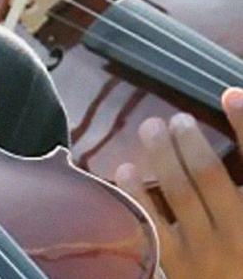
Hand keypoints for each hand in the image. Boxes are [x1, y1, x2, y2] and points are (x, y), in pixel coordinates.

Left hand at [115, 88, 242, 278]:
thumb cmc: (240, 254)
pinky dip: (135, 191)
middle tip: (178, 119)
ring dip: (161, 153)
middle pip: (208, 174)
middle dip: (189, 139)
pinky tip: (127, 168)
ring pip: (178, 192)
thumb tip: (232, 100)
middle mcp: (240, 237)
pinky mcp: (175, 269)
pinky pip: (150, 222)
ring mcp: (206, 255)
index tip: (229, 95)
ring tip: (151, 128)